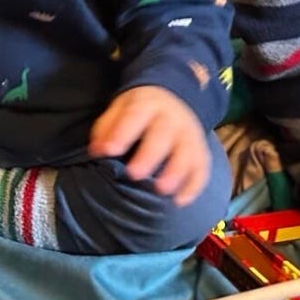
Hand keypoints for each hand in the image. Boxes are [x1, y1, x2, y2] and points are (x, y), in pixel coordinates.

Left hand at [88, 84, 210, 206]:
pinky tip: (179, 201)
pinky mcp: (200, 151)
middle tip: (134, 174)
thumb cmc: (140, 112)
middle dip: (149, 155)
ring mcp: (189, 134)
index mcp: (147, 104)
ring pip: (187, 151)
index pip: (135, 116)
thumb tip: (97, 149)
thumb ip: (107, 128)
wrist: (173, 98)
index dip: (122, 133)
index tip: (108, 151)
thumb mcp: (120, 108)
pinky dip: (193, 185)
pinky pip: (202, 168)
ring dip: (176, 172)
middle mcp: (172, 118)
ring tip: (161, 190)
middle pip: (163, 134)